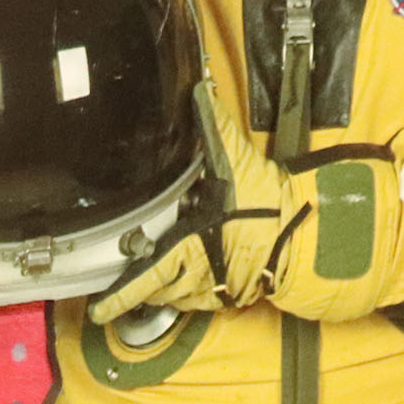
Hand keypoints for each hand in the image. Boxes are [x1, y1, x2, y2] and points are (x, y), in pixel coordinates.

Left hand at [89, 92, 282, 324]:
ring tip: (156, 285)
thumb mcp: (235, 160)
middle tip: (120, 295)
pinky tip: (194, 283)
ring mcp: (220, 287)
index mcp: (190, 246)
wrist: (305, 231)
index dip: (120, 295)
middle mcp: (201, 274)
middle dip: (140, 292)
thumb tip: (199, 90)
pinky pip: (208, 300)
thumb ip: (214, 127)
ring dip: (167, 293)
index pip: (146, 277)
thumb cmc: (265, 203)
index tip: (97, 312)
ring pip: (182, 299)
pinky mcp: (239, 292)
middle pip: (160, 292)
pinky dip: (195, 293)